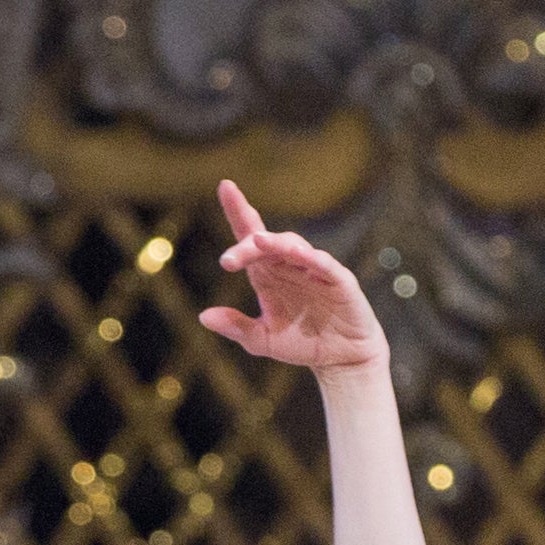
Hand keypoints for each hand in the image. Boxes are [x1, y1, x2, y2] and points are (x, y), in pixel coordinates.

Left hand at [200, 179, 384, 378]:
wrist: (340, 358)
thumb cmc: (302, 343)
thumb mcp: (263, 339)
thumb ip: (237, 327)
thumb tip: (203, 317)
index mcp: (268, 273)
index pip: (250, 237)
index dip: (238, 210)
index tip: (225, 186)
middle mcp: (289, 265)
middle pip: (267, 241)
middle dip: (248, 244)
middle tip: (228, 260)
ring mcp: (315, 270)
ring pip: (295, 246)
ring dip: (277, 243)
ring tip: (258, 242)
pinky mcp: (339, 281)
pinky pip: (325, 265)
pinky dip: (313, 259)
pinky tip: (300, 255)